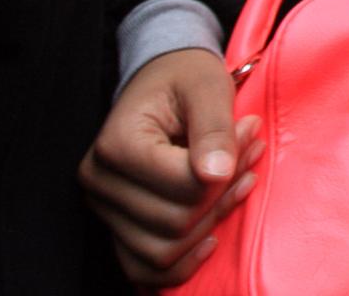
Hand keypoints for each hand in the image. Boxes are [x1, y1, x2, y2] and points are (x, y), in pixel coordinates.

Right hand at [79, 48, 263, 286]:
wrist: (163, 80)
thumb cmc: (186, 78)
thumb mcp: (207, 87)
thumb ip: (214, 129)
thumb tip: (218, 174)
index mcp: (116, 145)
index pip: (183, 185)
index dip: (227, 168)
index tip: (249, 132)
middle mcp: (99, 182)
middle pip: (175, 222)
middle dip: (224, 193)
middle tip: (249, 153)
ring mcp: (104, 209)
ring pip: (163, 251)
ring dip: (211, 223)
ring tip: (238, 180)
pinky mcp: (116, 227)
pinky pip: (144, 269)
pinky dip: (182, 263)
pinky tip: (212, 237)